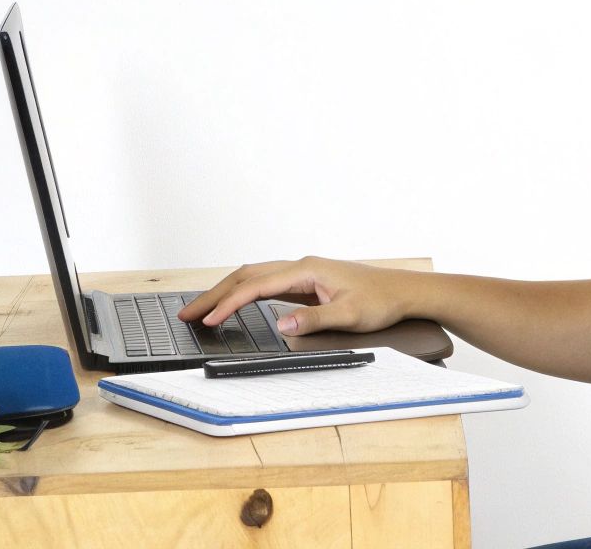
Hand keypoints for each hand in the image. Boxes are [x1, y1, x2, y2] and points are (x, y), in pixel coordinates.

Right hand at [176, 256, 414, 335]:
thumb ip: (314, 320)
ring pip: (253, 277)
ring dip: (226, 292)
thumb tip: (281, 324)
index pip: (257, 286)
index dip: (229, 304)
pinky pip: (265, 284)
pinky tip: (234, 305)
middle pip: (246, 276)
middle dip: (215, 294)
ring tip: (201, 311)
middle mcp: (300, 266)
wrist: (404, 291)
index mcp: (307, 270)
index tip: (209, 321)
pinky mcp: (306, 282)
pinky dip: (243, 293)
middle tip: (186, 314)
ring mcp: (302, 273)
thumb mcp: (349, 314)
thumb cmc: (381, 300)